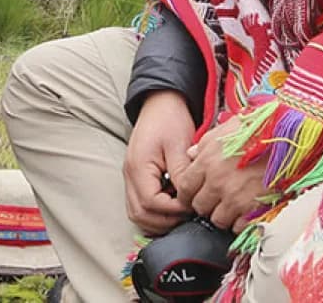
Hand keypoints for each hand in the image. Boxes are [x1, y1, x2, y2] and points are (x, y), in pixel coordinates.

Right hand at [122, 90, 195, 234]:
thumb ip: (181, 173)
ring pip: (137, 214)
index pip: (150, 203)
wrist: (160, 103)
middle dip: (166, 220)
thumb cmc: (170, 119)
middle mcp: (130, 176)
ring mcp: (131, 179)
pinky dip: (155, 213)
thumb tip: (188, 200)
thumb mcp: (179, 144)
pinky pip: (140, 206)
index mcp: (138, 167)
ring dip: (159, 220)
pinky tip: (173, 207)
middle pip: (140, 214)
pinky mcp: (137, 179)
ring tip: (181, 213)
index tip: (192, 205)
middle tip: (188, 215)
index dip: (173, 210)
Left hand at [173, 114, 270, 232]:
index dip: (186, 194)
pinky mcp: (254, 209)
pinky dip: (241, 222)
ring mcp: (236, 198)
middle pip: (199, 206)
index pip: (185, 187)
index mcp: (208, 160)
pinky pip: (238, 226)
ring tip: (233, 205)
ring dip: (223, 215)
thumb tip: (191, 154)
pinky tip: (246, 211)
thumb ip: (204, 144)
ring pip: (217, 220)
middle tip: (215, 199)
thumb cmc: (261, 129)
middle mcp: (218, 181)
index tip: (191, 196)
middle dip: (205, 205)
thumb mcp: (227, 129)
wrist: (293, 139)